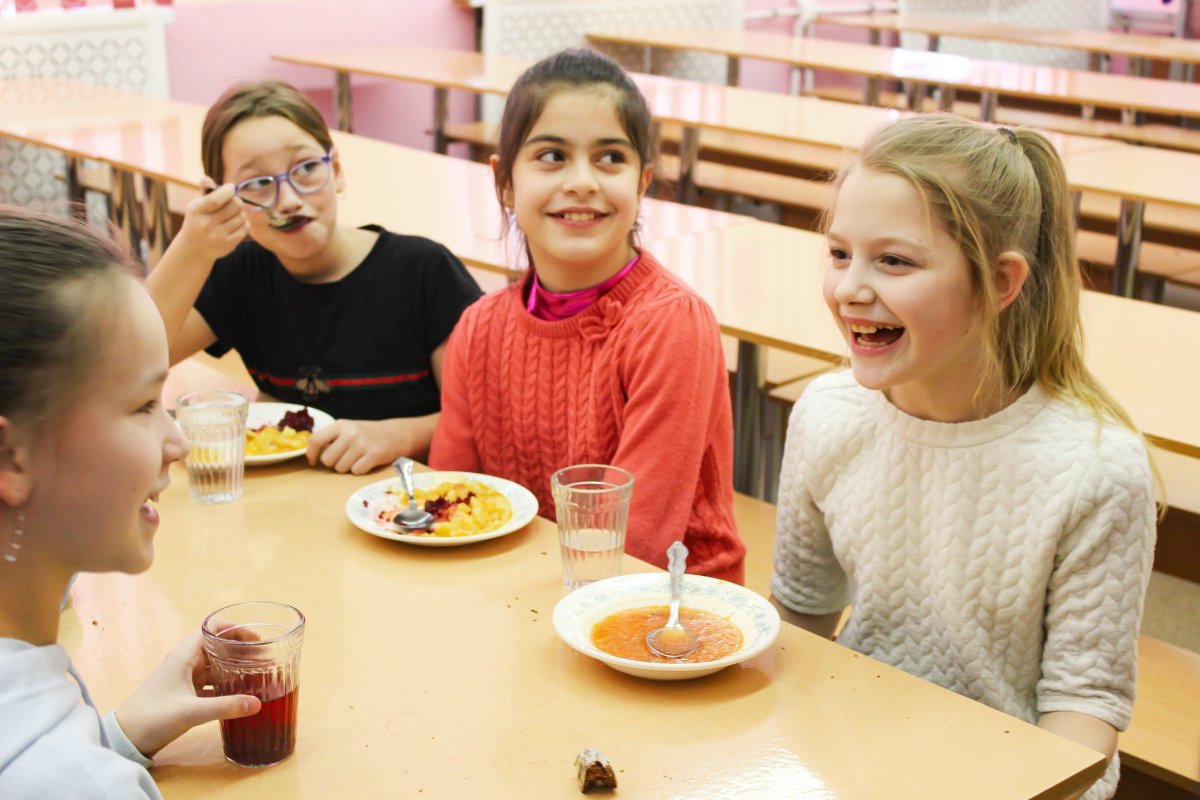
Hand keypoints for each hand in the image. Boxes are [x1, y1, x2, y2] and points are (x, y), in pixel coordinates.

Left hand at [116, 629, 260, 758]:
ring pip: (214, 665)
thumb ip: (225, 706)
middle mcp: (184, 662)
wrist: (125, 739)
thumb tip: (257, 703)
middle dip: (239, 649)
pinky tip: (238, 693)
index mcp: (184, 656)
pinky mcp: (183, 694)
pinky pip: (209, 682)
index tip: (256, 639)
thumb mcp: (191, 712)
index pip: (212, 629)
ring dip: (233, 666)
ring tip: (256, 673)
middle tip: (264, 657)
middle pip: (216, 646)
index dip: (235, 629)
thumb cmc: (153, 717)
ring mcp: (183, 678)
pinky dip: (225, 684)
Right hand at [174, 179, 248, 263]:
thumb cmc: (198, 220)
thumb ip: (205, 191)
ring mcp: (218, 236)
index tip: (230, 187)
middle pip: (235, 205)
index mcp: (197, 211)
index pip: (217, 199)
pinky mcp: (228, 245)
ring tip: (232, 214)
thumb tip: (206, 179)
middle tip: (232, 202)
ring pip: (242, 216)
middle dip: (236, 200)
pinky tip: (236, 223)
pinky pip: (245, 228)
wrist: (193, 249)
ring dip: (240, 213)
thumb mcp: (196, 205)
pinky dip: (244, 223)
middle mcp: (207, 224)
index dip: (228, 190)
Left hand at [307, 418, 418, 474]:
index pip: (316, 440)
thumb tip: (312, 453)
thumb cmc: (367, 434)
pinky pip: (356, 472)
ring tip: (357, 459)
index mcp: (341, 425)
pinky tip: (366, 462)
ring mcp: (362, 444)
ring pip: (340, 468)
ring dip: (347, 467)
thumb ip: (331, 437)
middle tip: (344, 458)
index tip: (313, 461)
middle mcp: (350, 433)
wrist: (395, 434)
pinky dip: (360, 470)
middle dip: (334, 463)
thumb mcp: (348, 428)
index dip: (311, 454)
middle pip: (327, 459)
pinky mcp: (373, 455)